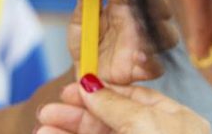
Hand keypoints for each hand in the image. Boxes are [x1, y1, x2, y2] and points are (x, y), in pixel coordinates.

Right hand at [37, 77, 209, 133]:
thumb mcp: (142, 122)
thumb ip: (112, 102)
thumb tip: (88, 83)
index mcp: (171, 122)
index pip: (129, 98)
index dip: (97, 92)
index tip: (68, 91)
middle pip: (106, 121)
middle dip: (73, 116)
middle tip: (46, 113)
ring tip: (40, 130)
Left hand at [65, 0, 178, 84]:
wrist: (86, 74)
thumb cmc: (87, 43)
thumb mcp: (80, 23)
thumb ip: (82, 5)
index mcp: (120, 3)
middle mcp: (137, 19)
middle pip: (159, 2)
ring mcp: (144, 44)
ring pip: (167, 33)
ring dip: (153, 28)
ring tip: (136, 27)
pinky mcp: (143, 68)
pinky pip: (156, 65)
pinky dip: (150, 60)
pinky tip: (137, 56)